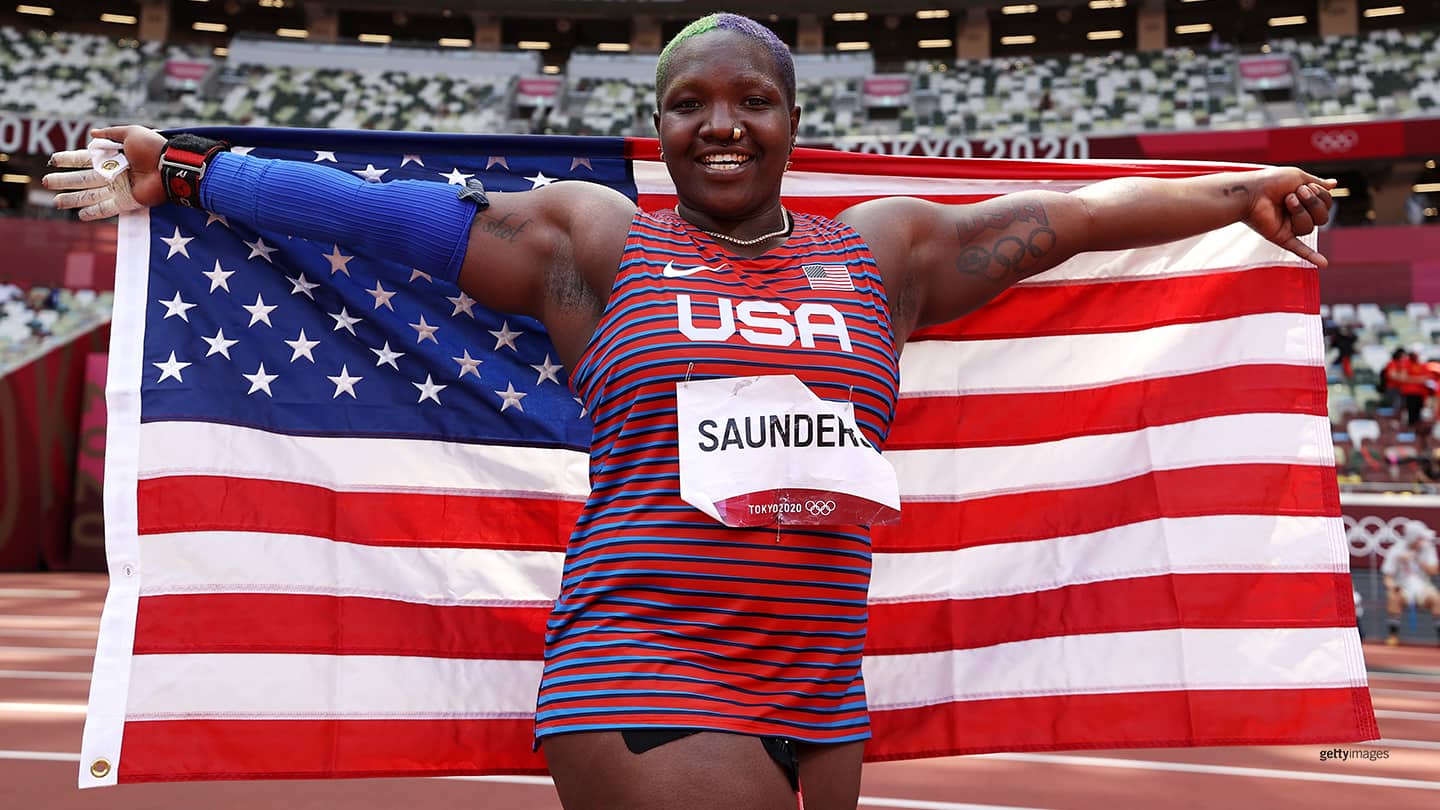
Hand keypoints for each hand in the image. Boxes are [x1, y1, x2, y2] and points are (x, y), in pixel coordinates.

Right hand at [43, 125, 165, 219]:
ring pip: (90, 195)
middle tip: (46, 182)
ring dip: (72, 199)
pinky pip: (107, 208)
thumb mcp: (131, 133)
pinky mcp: (127, 201)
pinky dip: (93, 212)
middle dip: (64, 181)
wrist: (170, 166)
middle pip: (82, 178)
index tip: (53, 160)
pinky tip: (80, 216)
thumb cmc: (153, 147)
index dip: (68, 160)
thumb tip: (91, 134)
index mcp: (112, 156)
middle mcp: (113, 173)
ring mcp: (119, 188)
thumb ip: (111, 134)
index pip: (84, 159)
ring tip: (56, 202)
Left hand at [1238, 167, 1335, 267]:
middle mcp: (1299, 216)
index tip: (1305, 185)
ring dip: (1300, 211)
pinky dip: (1311, 256)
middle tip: (1295, 193)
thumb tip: (1334, 184)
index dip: (1320, 193)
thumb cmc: (1271, 181)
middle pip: (1322, 217)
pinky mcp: (1281, 237)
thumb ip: (1317, 183)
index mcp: (1305, 202)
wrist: (1251, 191)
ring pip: (1310, 227)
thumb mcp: (1298, 178)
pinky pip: (1299, 249)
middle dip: (1312, 202)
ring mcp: (1290, 228)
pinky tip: (1323, 264)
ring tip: (1286, 200)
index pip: (1326, 203)